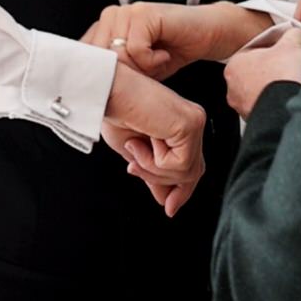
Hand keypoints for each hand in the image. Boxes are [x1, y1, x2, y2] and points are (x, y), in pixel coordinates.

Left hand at [82, 1, 270, 81]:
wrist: (207, 34)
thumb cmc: (172, 52)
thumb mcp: (137, 70)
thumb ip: (115, 74)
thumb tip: (92, 94)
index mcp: (105, 27)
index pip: (85, 59)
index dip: (102, 79)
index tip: (119, 90)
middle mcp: (112, 16)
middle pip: (100, 60)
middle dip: (124, 76)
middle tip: (146, 76)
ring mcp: (126, 12)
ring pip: (117, 56)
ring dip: (140, 69)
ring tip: (156, 64)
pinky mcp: (143, 13)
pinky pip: (136, 49)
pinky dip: (152, 61)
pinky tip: (164, 55)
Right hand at [101, 65, 205, 217]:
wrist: (106, 91)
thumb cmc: (115, 112)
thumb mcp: (136, 152)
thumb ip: (155, 173)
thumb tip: (168, 202)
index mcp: (182, 125)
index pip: (192, 165)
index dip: (181, 190)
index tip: (168, 208)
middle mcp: (193, 121)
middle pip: (193, 172)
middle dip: (165, 183)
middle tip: (132, 169)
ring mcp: (195, 122)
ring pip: (186, 173)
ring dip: (152, 169)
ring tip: (134, 146)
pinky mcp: (191, 125)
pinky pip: (179, 165)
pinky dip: (155, 162)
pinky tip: (142, 141)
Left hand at [224, 27, 300, 119]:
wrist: (288, 111)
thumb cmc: (282, 78)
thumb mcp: (292, 44)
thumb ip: (292, 34)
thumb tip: (296, 34)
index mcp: (234, 65)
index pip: (253, 51)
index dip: (271, 49)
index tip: (283, 51)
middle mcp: (233, 88)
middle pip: (255, 73)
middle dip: (271, 70)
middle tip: (288, 67)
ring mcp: (242, 107)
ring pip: (260, 92)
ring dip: (273, 88)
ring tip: (291, 84)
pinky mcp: (254, 121)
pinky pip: (266, 109)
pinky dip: (276, 104)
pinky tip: (289, 99)